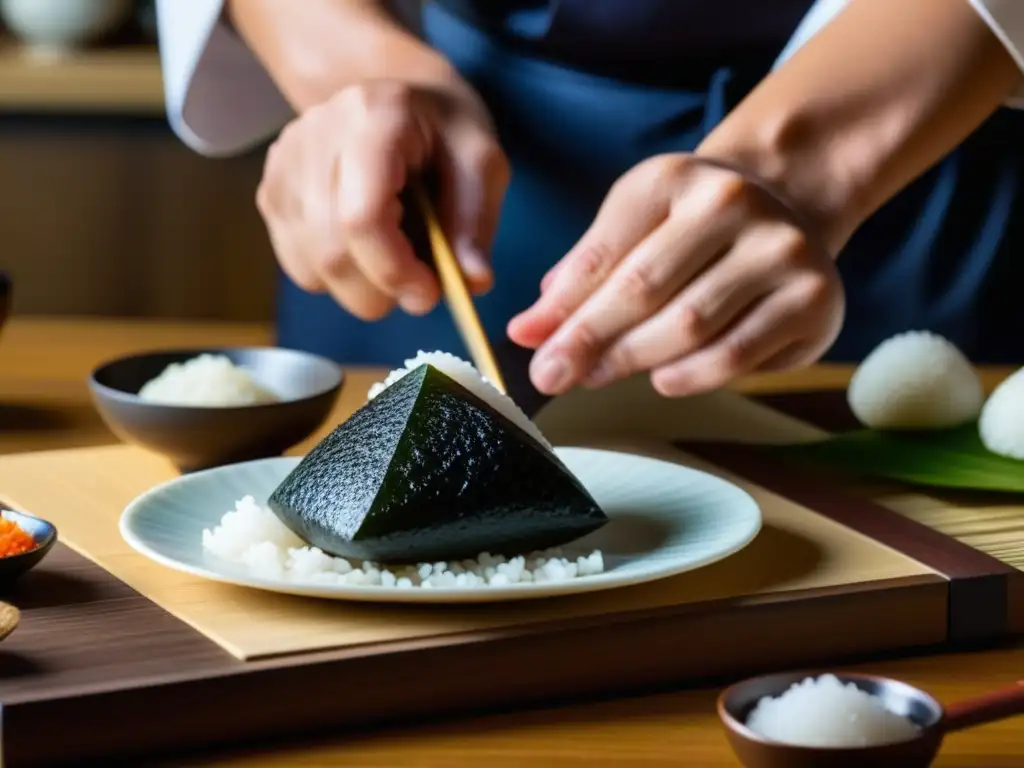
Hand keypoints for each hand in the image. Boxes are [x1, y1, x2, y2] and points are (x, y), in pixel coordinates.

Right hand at [256, 78, 509, 319]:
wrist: (398, 101)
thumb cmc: (444, 132)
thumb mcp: (481, 162)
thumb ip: (474, 222)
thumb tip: (472, 283)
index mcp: (373, 117)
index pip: (362, 215)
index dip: (394, 269)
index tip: (430, 292)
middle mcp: (314, 135)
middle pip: (332, 251)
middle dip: (382, 290)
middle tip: (420, 288)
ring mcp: (284, 165)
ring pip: (312, 268)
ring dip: (363, 288)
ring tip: (396, 257)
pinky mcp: (270, 191)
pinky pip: (300, 266)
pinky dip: (338, 278)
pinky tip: (365, 247)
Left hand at [507, 154, 844, 396]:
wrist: (783, 211)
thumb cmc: (689, 228)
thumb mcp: (632, 226)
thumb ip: (583, 275)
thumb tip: (529, 331)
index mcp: (674, 178)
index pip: (606, 252)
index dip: (562, 306)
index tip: (528, 343)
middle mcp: (733, 203)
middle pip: (643, 289)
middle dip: (589, 339)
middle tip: (550, 375)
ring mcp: (780, 250)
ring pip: (689, 325)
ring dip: (634, 360)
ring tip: (596, 377)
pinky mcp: (813, 299)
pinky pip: (736, 354)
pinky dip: (692, 375)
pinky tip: (662, 381)